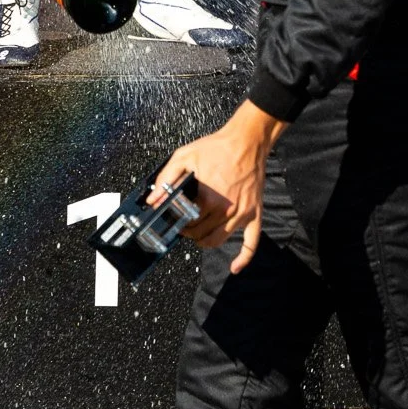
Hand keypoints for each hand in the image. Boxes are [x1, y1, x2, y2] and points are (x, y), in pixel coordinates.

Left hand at [152, 100, 286, 273]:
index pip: (187, 224)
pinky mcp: (254, 214)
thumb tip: (153, 200)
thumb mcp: (184, 156)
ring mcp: (242, 214)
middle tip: (183, 224)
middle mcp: (226, 209)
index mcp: (208, 198)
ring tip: (197, 234)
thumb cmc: (217, 147)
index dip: (177, 224)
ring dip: (205, 242)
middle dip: (189, 233)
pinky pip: (251, 243)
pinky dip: (243, 258)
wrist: (247, 140)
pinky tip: (234, 268)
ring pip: (218, 241)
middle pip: (201, 235)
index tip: (173, 221)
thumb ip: (165, 178)